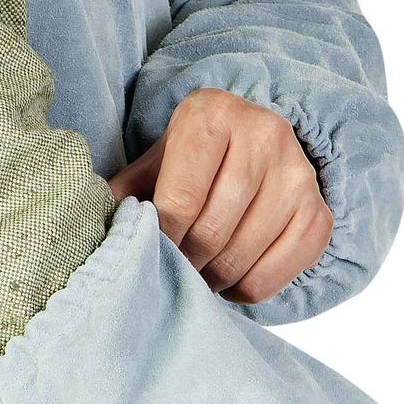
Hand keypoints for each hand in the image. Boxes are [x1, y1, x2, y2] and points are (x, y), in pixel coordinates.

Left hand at [109, 87, 333, 303]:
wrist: (262, 147)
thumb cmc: (199, 160)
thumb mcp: (159, 161)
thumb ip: (126, 191)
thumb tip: (85, 229)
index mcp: (214, 113)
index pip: (181, 199)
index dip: (161, 239)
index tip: (151, 254)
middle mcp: (265, 135)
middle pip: (213, 232)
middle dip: (186, 263)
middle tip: (174, 272)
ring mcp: (299, 177)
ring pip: (242, 258)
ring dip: (212, 280)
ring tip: (198, 277)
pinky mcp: (319, 216)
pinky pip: (272, 276)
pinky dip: (243, 289)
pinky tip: (230, 278)